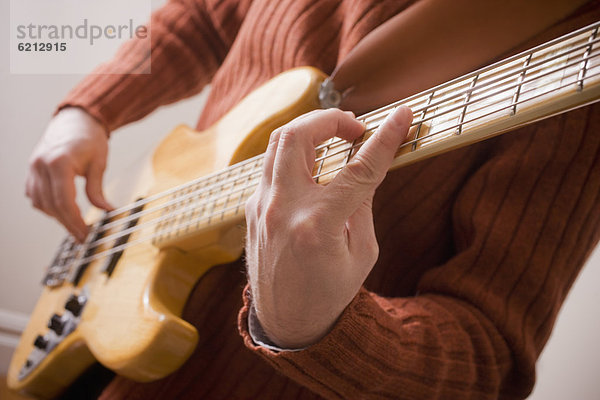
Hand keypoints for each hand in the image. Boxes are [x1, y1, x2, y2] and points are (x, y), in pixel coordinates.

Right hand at [25, 108, 112, 240]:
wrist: (76, 119)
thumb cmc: (89, 138)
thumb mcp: (99, 163)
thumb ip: (97, 189)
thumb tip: (106, 210)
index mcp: (59, 163)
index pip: (64, 201)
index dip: (75, 221)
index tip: (86, 234)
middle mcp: (41, 166)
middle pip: (51, 205)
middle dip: (67, 224)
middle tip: (82, 237)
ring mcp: (33, 168)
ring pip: (40, 203)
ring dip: (56, 217)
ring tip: (74, 226)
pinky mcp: (32, 170)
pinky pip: (35, 195)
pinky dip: (47, 206)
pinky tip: (61, 211)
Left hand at [245, 107, 412, 347]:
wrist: (285, 321)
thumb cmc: (329, 292)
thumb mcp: (362, 254)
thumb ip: (363, 204)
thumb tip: (366, 164)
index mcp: (318, 225)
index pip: (359, 168)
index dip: (385, 138)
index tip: (403, 117)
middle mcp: (283, 209)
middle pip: (299, 135)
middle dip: (332, 119)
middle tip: (356, 127)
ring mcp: (261, 206)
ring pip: (278, 142)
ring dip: (310, 130)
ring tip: (336, 137)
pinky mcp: (252, 207)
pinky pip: (272, 165)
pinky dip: (295, 154)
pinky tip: (315, 165)